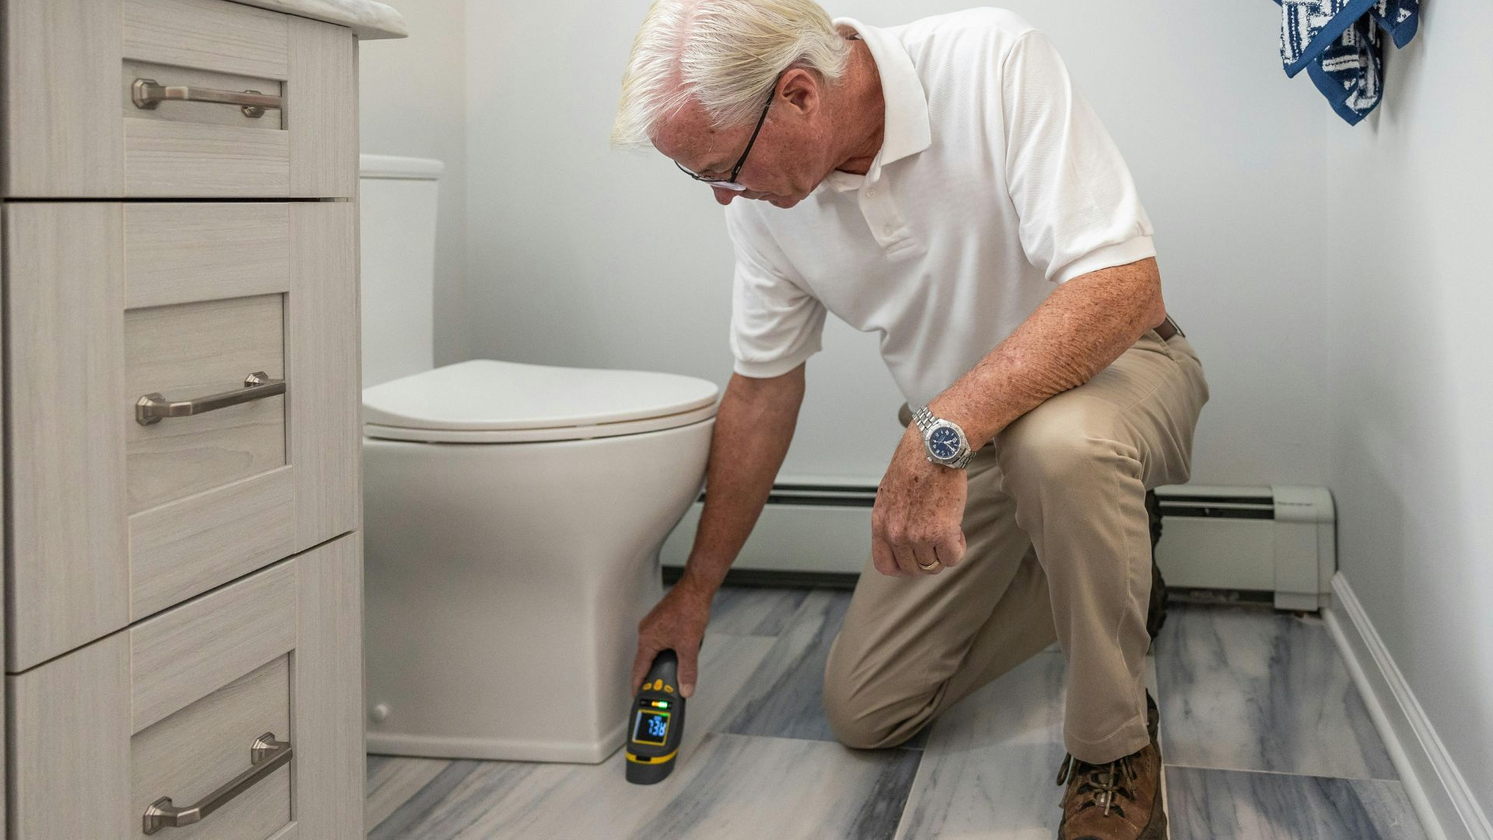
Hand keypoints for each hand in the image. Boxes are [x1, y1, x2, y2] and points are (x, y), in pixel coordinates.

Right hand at [631, 574, 711, 697]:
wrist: (696, 589)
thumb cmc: (689, 609)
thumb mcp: (689, 646)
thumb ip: (687, 670)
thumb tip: (685, 688)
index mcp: (647, 639)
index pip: (639, 669)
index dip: (638, 684)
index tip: (638, 696)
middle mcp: (647, 631)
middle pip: (646, 661)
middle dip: (653, 675)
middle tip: (660, 689)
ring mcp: (653, 625)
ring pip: (654, 651)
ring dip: (661, 662)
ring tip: (671, 673)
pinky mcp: (662, 621)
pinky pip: (660, 641)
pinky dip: (666, 651)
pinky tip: (678, 653)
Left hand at [871, 425, 968, 576]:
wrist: (934, 448)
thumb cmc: (916, 464)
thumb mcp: (891, 494)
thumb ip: (893, 519)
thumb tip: (902, 538)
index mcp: (880, 523)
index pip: (885, 565)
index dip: (902, 567)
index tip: (915, 559)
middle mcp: (896, 533)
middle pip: (913, 569)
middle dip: (928, 559)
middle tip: (938, 541)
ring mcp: (917, 536)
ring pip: (934, 565)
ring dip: (944, 552)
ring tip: (949, 530)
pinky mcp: (942, 532)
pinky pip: (953, 557)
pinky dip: (958, 548)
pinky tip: (958, 530)